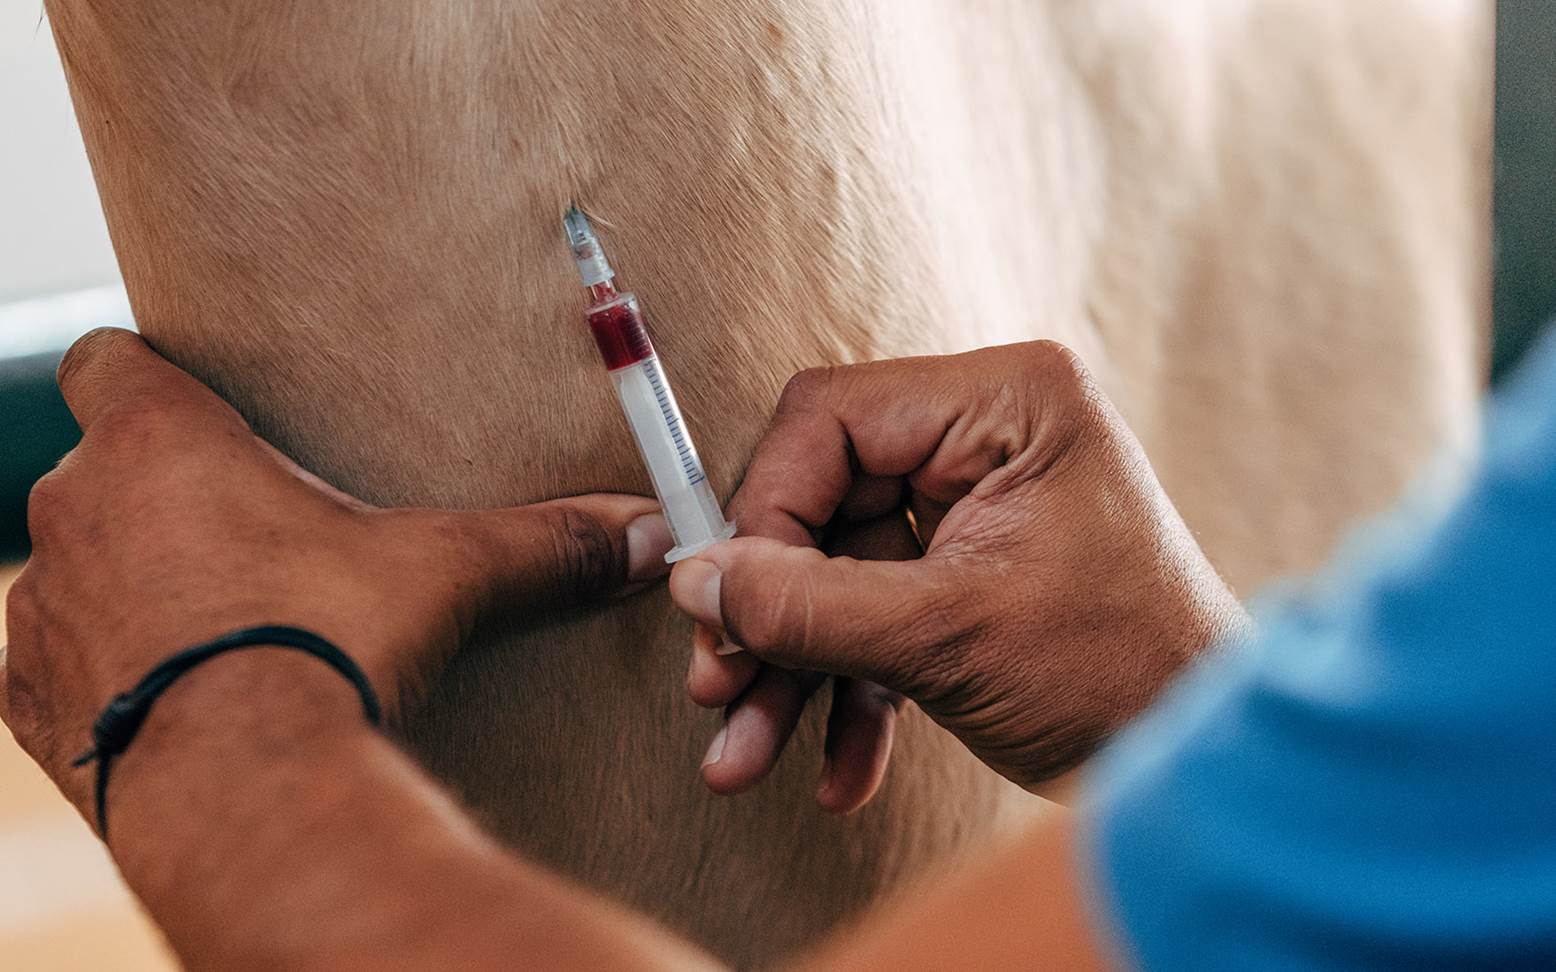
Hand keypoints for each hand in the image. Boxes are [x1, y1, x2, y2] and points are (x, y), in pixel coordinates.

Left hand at [2, 328, 671, 823]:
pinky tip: (176, 696)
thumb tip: (647, 532)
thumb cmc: (328, 647)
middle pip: (97, 469)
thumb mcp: (446, 574)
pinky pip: (55, 664)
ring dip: (127, 585)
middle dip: (159, 497)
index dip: (145, 378)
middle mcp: (75, 508)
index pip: (103, 358)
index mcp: (159, 442)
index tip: (201, 416)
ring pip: (75, 567)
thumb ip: (542, 541)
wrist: (247, 793)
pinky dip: (102, 673)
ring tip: (215, 629)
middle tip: (246, 540)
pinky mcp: (28, 701)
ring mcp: (43, 609)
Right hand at [669, 341, 1247, 801]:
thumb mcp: (946, 640)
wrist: (1201, 766)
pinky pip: (880, 609)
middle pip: (823, 499)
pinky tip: (837, 769)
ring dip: (796, 667)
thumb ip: (807, 605)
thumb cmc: (1120, 679)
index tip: (727, 603)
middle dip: (772, 611)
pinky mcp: (970, 570)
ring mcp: (977, 507)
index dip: (764, 509)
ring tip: (748, 758)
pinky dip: (851, 688)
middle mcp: (987, 437)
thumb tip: (693, 581)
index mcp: (1006, 403)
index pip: (829, 418)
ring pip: (840, 568)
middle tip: (721, 688)